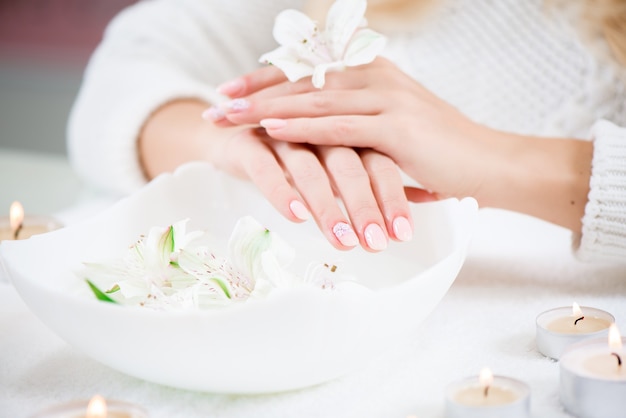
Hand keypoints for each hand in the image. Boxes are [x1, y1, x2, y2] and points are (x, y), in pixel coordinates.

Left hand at [209, 57, 491, 202]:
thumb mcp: (396, 133)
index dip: (267, 79)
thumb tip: (333, 141)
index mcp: (375, 74)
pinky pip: (339, 125)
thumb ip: (364, 128)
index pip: (310, 72)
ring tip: (227, 115)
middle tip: (216, 104)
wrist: (491, 165)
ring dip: (266, 108)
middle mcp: (377, 77)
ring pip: (314, 100)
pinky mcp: (396, 126)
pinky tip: (270, 130)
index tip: (232, 90)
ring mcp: (387, 98)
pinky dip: (302, 127)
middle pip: (303, 81)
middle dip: (254, 93)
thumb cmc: (444, 153)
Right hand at [212, 125, 414, 251]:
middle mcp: (318, 129)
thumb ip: (368, 182)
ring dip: (328, 207)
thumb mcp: (331, 167)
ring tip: (342, 240)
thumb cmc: (293, 155)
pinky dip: (283, 191)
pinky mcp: (248, 143)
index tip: (403, 234)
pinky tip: (297, 217)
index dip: (391, 197)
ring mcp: (282, 134)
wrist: (230, 133)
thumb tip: (412, 212)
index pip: (377, 160)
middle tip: (377, 244)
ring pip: (311, 169)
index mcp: (345, 129)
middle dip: (365, 207)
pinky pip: (267, 168)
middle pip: (350, 165)